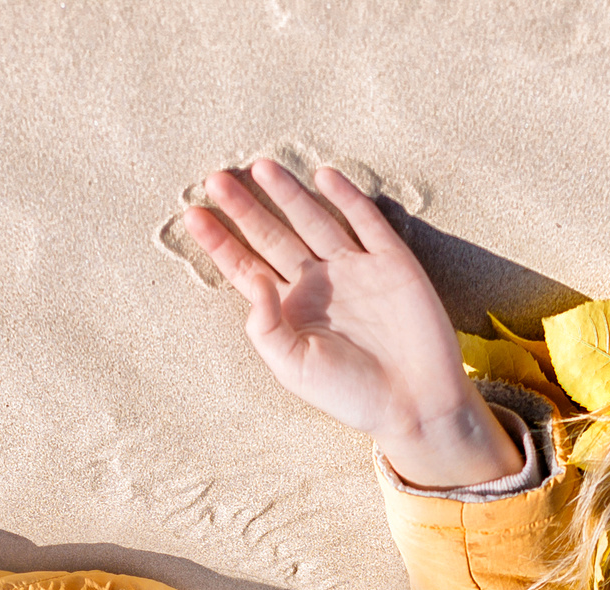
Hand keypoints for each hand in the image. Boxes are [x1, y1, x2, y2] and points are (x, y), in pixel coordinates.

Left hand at [186, 162, 521, 489]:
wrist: (416, 403)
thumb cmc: (350, 394)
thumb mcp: (293, 367)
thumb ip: (266, 325)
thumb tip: (253, 277)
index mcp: (291, 310)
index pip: (247, 267)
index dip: (221, 242)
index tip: (193, 215)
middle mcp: (319, 283)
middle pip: (274, 235)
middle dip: (245, 208)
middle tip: (216, 180)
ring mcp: (355, 269)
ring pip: (313, 220)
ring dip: (288, 193)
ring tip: (260, 167)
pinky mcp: (392, 262)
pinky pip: (366, 221)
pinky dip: (347, 198)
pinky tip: (323, 176)